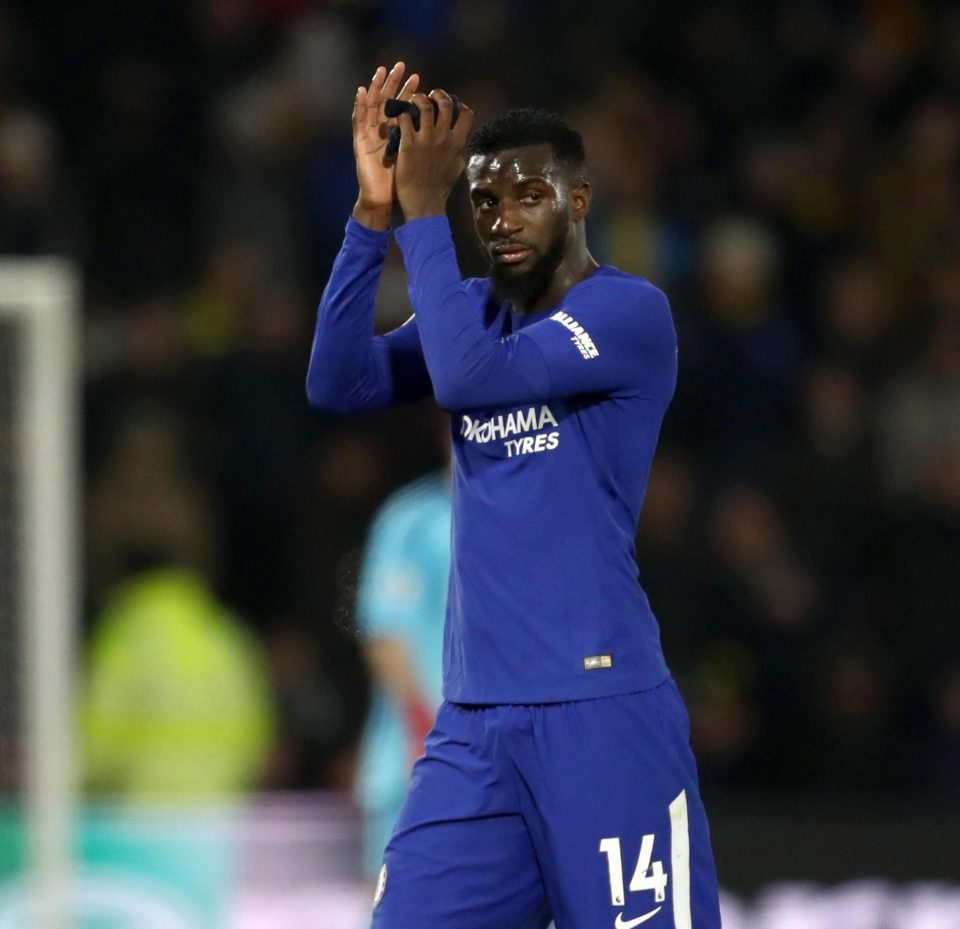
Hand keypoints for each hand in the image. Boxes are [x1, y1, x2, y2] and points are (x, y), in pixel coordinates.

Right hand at [352, 62, 419, 229]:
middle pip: (388, 101)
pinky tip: (362, 90)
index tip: (420, 79)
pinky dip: (359, 105)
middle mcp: (383, 131)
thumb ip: (429, 147)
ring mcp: (370, 135)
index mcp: (399, 134)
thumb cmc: (404, 184)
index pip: (404, 107)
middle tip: (401, 66)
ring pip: (372, 106)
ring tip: (380, 71)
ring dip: (376, 87)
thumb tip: (449, 138)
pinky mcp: (360, 142)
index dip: (411, 93)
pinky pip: (358, 120)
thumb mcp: (420, 161)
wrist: (384, 200)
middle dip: (394, 83)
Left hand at [395, 89, 473, 221]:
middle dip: (438, 95)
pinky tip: (400, 118)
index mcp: (457, 143)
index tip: (452, 106)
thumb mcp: (457, 168)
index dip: (459, 105)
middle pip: (445, 103)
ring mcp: (425, 139)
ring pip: (424, 105)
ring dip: (418, 99)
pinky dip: (402, 114)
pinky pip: (405, 119)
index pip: (466, 114)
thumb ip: (459, 150)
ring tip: (412, 102)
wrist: (424, 204)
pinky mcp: (408, 144)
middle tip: (430, 97)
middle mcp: (443, 137)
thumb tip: (462, 139)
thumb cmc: (440, 189)